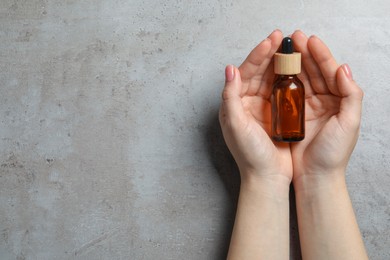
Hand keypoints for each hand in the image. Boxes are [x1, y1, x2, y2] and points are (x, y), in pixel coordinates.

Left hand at [219, 30, 290, 185]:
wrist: (267, 177)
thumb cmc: (249, 155)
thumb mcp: (235, 125)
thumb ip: (230, 97)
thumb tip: (230, 68)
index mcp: (235, 103)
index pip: (246, 72)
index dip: (258, 55)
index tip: (271, 40)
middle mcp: (247, 102)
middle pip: (260, 72)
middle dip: (271, 54)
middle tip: (283, 37)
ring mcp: (263, 107)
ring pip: (272, 79)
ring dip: (281, 63)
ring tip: (292, 48)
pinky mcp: (277, 114)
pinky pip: (283, 91)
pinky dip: (290, 79)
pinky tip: (298, 69)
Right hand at [290, 30, 363, 182]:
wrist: (314, 176)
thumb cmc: (333, 154)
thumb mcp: (349, 123)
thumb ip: (351, 95)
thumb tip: (343, 68)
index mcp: (339, 100)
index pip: (330, 71)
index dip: (320, 54)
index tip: (309, 40)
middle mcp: (323, 101)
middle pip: (313, 71)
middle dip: (303, 54)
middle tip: (293, 39)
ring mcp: (306, 107)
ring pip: (299, 79)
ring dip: (291, 63)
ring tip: (283, 49)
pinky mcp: (291, 115)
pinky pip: (286, 93)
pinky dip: (282, 80)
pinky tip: (275, 70)